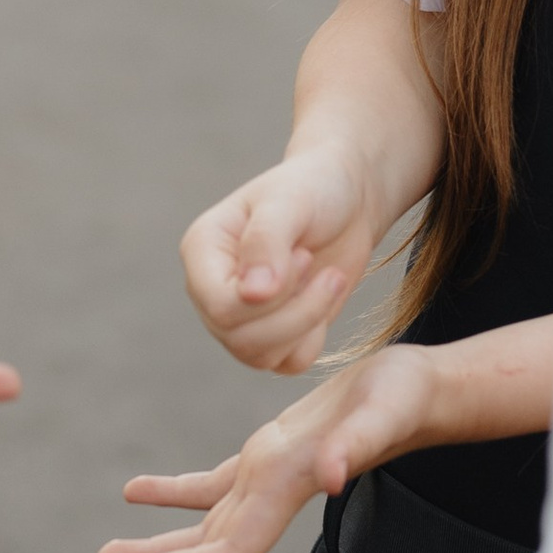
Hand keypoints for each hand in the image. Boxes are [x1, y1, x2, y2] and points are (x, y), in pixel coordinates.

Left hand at [98, 342, 441, 552]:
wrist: (423, 389)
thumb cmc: (407, 398)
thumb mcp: (382, 413)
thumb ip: (359, 445)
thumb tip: (332, 477)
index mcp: (286, 491)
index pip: (227, 552)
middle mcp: (271, 496)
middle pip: (204, 551)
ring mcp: (268, 480)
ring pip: (201, 526)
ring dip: (155, 544)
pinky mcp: (269, 455)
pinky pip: (210, 486)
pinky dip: (171, 493)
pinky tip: (133, 493)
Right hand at [178, 139, 389, 371]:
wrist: (349, 200)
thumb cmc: (315, 188)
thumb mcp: (291, 202)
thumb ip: (266, 241)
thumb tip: (251, 294)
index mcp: (202, 251)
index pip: (218, 305)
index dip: (268, 297)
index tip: (303, 255)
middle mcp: (211, 288)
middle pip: (238, 337)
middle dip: (295, 312)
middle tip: (324, 269)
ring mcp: (239, 316)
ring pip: (260, 356)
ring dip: (307, 323)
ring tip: (328, 279)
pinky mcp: (271, 335)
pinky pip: (286, 364)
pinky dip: (313, 339)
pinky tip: (323, 300)